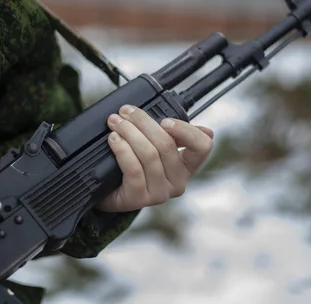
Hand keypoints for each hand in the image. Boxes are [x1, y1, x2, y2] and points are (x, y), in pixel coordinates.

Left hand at [96, 104, 213, 212]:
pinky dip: (122, 149)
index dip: (186, 131)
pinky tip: (113, 139)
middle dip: (143, 122)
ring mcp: (160, 192)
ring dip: (129, 133)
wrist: (106, 191)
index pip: (202, 146)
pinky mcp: (139, 199)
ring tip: (116, 122)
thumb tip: (204, 129)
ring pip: (149, 155)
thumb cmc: (133, 164)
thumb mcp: (155, 145)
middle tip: (126, 111)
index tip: (165, 120)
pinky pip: (133, 169)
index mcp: (187, 165)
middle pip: (167, 145)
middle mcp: (178, 181)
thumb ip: (173, 134)